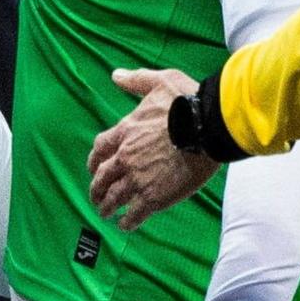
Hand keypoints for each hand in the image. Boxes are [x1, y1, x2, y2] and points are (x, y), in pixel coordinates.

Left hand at [89, 68, 218, 227]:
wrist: (207, 127)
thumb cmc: (187, 102)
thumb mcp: (159, 81)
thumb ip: (136, 80)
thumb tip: (116, 75)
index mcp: (126, 131)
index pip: (100, 148)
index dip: (94, 160)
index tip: (93, 168)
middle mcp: (126, 157)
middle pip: (102, 177)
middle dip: (96, 188)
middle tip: (95, 197)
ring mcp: (138, 179)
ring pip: (114, 198)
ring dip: (106, 207)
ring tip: (105, 214)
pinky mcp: (154, 197)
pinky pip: (134, 214)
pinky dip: (127, 222)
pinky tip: (125, 225)